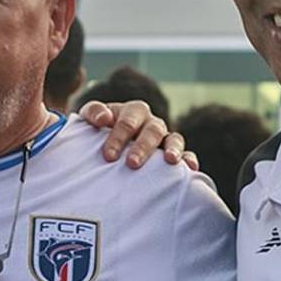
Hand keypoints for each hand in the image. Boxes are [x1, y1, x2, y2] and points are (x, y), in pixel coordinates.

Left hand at [79, 99, 197, 169]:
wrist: (104, 143)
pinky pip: (186, 153)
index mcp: (133, 111)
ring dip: (173, 148)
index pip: (128, 121)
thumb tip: (104, 119)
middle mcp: (151, 123)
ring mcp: (164, 138)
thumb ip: (93, 113)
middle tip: (132, 164)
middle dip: (143, 147)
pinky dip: (189, 159)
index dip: (119, 136)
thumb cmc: (98, 132)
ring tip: (170, 161)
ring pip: (173, 138)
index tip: (109, 155)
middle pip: (152, 130)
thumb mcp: (90, 119)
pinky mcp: (173, 153)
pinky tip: (190, 168)